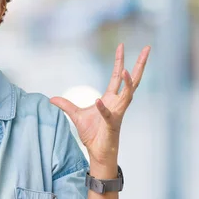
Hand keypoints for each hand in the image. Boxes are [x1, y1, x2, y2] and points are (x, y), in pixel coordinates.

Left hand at [50, 43, 149, 169]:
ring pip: (127, 95)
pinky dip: (103, 108)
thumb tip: (51, 98)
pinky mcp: (111, 124)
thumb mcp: (76, 115)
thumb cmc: (92, 134)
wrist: (97, 152)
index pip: (117, 75)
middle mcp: (118, 103)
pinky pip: (108, 114)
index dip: (120, 60)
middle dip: (140, 64)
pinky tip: (98, 100)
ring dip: (127, 83)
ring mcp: (117, 113)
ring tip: (127, 70)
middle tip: (148, 48)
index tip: (121, 45)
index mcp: (111, 98)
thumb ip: (66, 105)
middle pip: (132, 80)